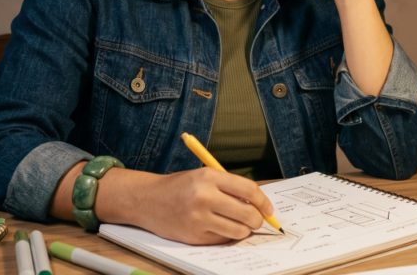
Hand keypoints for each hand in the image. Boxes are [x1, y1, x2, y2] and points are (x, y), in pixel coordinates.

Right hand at [95, 167, 273, 244]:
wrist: (147, 199)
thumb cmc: (180, 187)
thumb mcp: (204, 176)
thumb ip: (229, 187)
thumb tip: (259, 204)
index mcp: (209, 177)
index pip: (249, 190)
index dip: (264, 202)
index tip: (268, 209)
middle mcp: (204, 196)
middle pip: (248, 213)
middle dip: (258, 220)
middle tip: (257, 221)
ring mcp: (198, 218)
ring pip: (238, 231)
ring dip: (244, 230)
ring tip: (238, 225)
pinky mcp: (194, 235)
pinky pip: (223, 240)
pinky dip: (227, 236)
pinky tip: (219, 228)